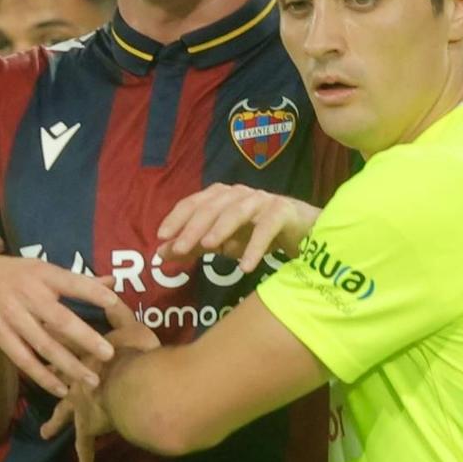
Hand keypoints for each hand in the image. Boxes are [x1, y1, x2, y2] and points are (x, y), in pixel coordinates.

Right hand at [0, 253, 136, 397]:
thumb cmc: (16, 274)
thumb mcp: (43, 269)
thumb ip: (78, 280)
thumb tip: (112, 283)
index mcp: (43, 275)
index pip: (71, 282)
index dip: (92, 292)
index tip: (115, 303)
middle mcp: (29, 296)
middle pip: (60, 319)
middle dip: (85, 338)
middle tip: (108, 354)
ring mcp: (13, 317)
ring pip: (44, 345)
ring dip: (69, 364)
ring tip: (91, 380)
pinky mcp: (0, 335)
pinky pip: (24, 360)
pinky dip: (43, 376)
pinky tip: (61, 389)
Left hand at [36, 318, 157, 461]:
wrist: (136, 387)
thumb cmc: (136, 356)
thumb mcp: (130, 328)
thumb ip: (119, 313)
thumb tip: (111, 291)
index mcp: (85, 355)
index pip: (65, 347)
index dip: (53, 343)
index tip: (39, 338)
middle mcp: (76, 380)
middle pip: (59, 382)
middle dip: (48, 382)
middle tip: (36, 387)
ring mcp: (79, 404)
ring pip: (66, 416)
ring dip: (56, 424)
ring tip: (47, 433)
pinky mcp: (88, 427)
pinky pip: (85, 446)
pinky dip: (87, 459)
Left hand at [155, 184, 318, 273]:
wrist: (301, 231)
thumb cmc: (257, 233)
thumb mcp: (222, 242)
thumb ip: (193, 246)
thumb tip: (161, 253)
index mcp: (221, 197)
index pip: (193, 203)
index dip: (176, 217)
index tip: (161, 237)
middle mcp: (238, 194)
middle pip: (212, 207)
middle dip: (193, 227)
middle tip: (179, 249)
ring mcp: (261, 200)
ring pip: (237, 212)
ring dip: (222, 229)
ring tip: (209, 248)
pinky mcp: (282, 212)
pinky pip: (266, 228)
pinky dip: (255, 247)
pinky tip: (246, 267)